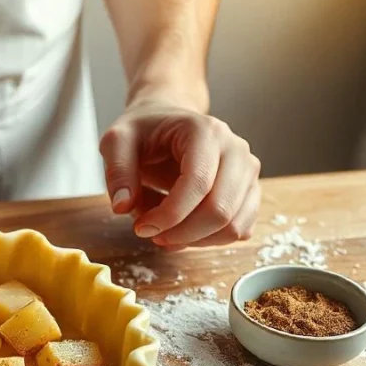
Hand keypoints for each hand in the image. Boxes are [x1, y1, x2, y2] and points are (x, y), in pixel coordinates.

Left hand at [99, 102, 260, 248]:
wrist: (166, 125)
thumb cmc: (143, 132)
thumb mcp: (116, 141)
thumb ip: (117, 171)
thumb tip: (123, 206)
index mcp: (206, 131)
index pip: (198, 183)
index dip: (169, 215)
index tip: (141, 228)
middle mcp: (236, 150)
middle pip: (220, 210)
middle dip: (181, 233)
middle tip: (149, 234)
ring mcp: (248, 172)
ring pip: (232, 226)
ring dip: (194, 240)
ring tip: (164, 232)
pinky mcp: (249, 192)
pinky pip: (239, 230)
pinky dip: (209, 240)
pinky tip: (182, 231)